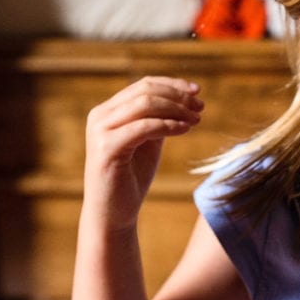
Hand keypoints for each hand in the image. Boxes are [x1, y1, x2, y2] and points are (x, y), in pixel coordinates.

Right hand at [82, 77, 203, 232]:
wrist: (112, 215)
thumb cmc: (131, 179)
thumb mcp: (148, 142)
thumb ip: (158, 119)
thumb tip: (182, 99)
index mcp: (108, 111)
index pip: (143, 85)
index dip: (172, 85)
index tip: (197, 91)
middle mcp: (100, 116)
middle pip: (145, 91)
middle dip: (177, 96)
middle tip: (200, 107)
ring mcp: (100, 130)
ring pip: (144, 104)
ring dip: (176, 109)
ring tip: (196, 119)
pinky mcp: (106, 148)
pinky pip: (143, 127)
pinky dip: (168, 125)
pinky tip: (185, 129)